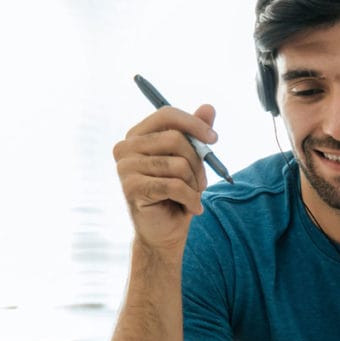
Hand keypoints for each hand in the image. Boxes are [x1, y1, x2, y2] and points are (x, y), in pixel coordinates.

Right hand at [112, 104, 215, 250]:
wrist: (165, 232)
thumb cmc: (177, 194)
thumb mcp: (191, 161)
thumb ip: (196, 134)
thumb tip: (208, 107)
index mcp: (138, 135)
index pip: (166, 115)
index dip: (193, 123)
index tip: (214, 139)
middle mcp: (126, 148)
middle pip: (175, 139)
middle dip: (198, 162)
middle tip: (202, 182)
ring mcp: (125, 168)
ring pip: (177, 164)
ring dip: (195, 184)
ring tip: (193, 196)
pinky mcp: (131, 188)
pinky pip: (174, 186)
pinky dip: (191, 198)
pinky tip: (192, 208)